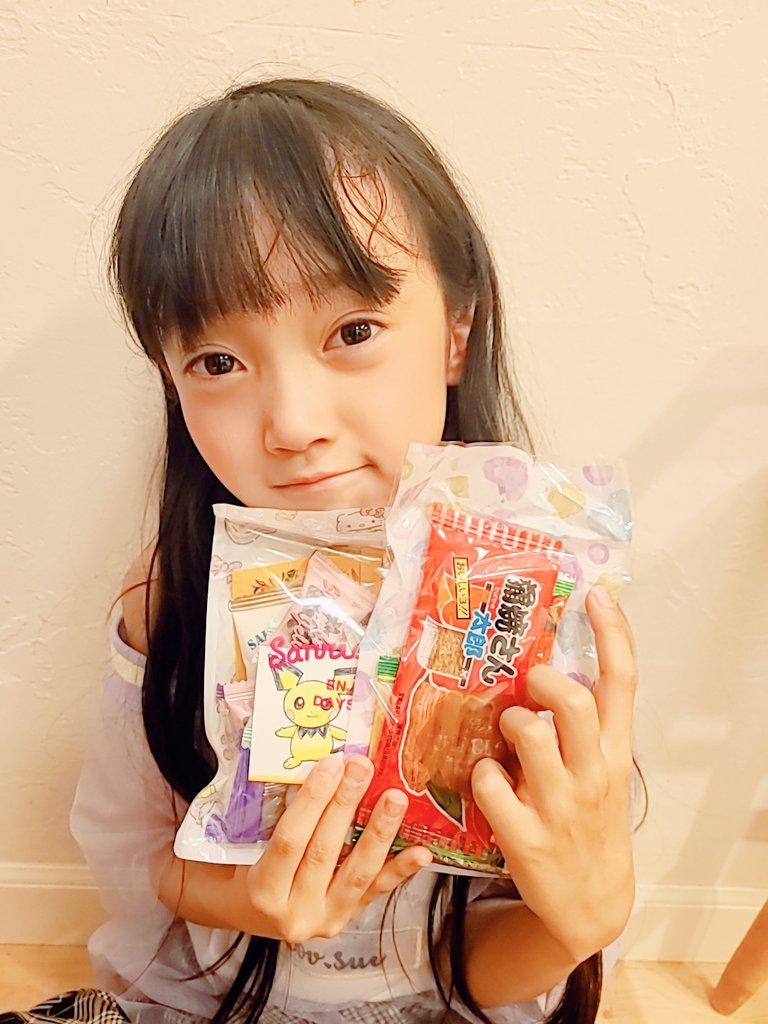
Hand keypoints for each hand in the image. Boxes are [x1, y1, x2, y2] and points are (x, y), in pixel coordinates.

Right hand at [240, 755, 431, 943]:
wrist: (250, 912)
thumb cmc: (245, 869)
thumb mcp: (247, 844)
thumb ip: (273, 812)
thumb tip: (310, 763)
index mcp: (263, 890)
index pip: (290, 839)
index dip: (312, 800)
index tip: (331, 764)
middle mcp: (294, 912)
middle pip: (324, 852)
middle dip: (346, 804)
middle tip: (362, 767)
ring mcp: (325, 918)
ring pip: (357, 872)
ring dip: (379, 831)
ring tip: (395, 799)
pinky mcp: (348, 918)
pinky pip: (377, 890)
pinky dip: (400, 869)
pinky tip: (421, 852)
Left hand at [471, 585, 636, 963]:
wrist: (591, 906)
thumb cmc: (590, 824)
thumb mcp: (603, 773)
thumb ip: (585, 728)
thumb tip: (549, 671)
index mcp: (615, 755)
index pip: (622, 684)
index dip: (612, 634)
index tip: (597, 596)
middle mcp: (593, 776)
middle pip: (575, 703)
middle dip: (543, 680)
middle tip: (528, 681)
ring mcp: (559, 807)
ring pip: (528, 735)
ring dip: (508, 723)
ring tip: (506, 731)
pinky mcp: (525, 838)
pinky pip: (489, 783)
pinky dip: (481, 774)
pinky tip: (487, 779)